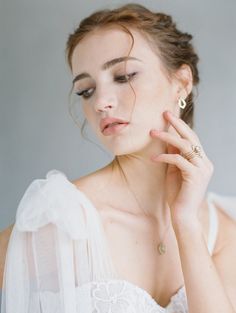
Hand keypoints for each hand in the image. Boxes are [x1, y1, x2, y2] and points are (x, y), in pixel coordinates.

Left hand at [150, 110, 213, 226]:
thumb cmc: (177, 194)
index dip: (180, 126)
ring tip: (152, 133)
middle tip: (165, 113)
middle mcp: (205, 163)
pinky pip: (178, 160)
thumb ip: (174, 156)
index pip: (192, 138)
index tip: (169, 115)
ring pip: (184, 146)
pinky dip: (164, 157)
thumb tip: (167, 141)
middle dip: (177, 124)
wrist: (183, 215)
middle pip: (191, 137)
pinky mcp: (195, 176)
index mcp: (202, 161)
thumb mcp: (174, 171)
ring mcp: (202, 169)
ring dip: (167, 138)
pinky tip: (153, 158)